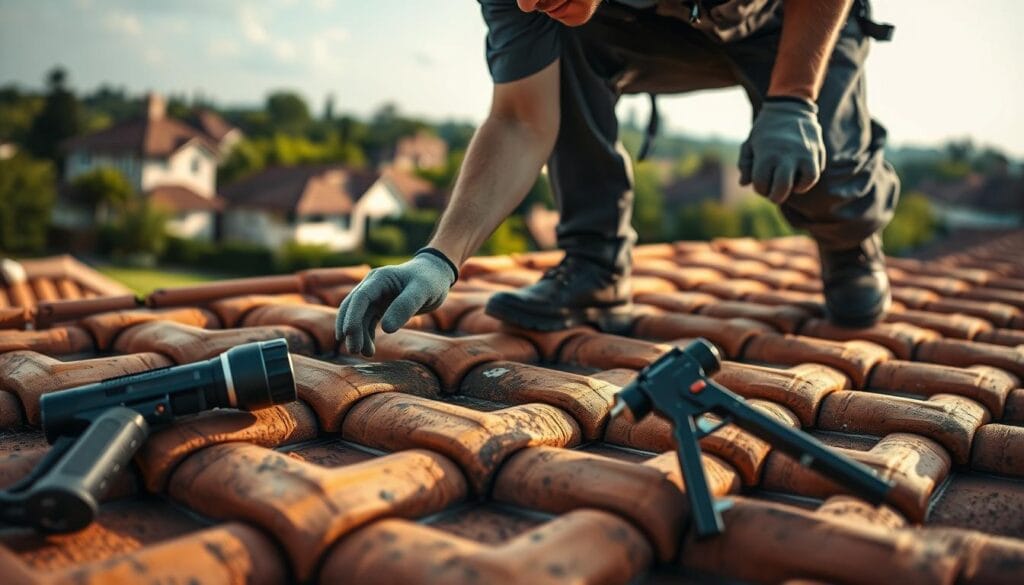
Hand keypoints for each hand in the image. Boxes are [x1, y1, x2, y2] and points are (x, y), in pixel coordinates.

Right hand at [335, 252, 454, 355]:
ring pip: (358, 317)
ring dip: (358, 335)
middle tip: (355, 351)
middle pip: (353, 308)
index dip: (351, 316)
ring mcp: (374, 296)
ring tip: (367, 353)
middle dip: (350, 329)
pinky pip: (367, 322)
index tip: (348, 335)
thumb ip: (405, 307)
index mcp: (380, 278)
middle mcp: (372, 285)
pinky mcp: (379, 306)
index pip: (359, 298)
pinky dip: (366, 335)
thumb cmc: (431, 280)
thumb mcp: (422, 291)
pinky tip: (370, 349)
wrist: (436, 274)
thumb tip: (386, 329)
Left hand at [739, 98, 825, 203]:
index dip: (760, 188)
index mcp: (766, 154)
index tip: (761, 182)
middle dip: (776, 196)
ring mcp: (804, 153)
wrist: (789, 105)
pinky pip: (816, 173)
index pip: (761, 185)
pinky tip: (800, 175)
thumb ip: (745, 165)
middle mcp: (786, 155)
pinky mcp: (817, 151)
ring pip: (805, 183)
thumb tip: (744, 184)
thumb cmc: (766, 129)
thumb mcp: (750, 144)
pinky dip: (808, 180)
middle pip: (782, 190)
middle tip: (774, 194)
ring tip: (790, 184)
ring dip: (796, 189)